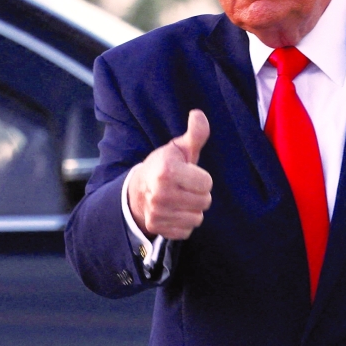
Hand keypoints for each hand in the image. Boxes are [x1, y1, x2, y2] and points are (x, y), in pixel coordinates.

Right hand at [128, 109, 211, 239]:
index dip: (201, 178)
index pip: (207, 183)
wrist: (138, 189)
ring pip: (197, 218)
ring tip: (180, 199)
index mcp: (167, 172)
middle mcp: (160, 194)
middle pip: (204, 202)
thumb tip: (198, 114)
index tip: (189, 174)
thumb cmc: (164, 165)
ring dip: (193, 209)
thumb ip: (195, 134)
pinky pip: (187, 231)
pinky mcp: (157, 227)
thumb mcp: (179, 148)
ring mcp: (157, 213)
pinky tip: (174, 212)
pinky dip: (184, 223)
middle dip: (199, 194)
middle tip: (185, 187)